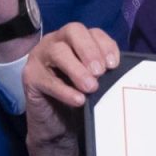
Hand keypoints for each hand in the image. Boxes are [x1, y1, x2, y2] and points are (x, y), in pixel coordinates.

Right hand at [22, 24, 120, 155]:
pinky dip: (64, 90)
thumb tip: (126, 74)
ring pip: (57, 51)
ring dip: (77, 69)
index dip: (104, 44)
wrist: (57, 125)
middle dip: (89, 50)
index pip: (92, 32)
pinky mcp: (30, 77)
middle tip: (101, 72)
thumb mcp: (96, 82)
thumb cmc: (79, 97)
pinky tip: (77, 100)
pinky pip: (46, 79)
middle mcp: (56, 42)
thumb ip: (105, 74)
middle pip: (73, 31)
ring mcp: (40, 57)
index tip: (114, 64)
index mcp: (75, 40)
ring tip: (91, 87)